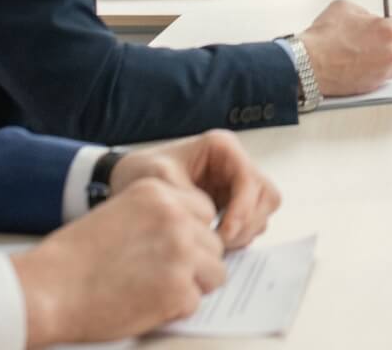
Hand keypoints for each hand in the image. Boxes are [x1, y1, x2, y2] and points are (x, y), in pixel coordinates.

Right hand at [12, 178, 224, 347]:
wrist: (49, 289)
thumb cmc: (75, 257)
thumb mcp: (120, 214)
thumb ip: (158, 219)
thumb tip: (192, 236)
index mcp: (159, 193)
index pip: (204, 212)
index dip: (191, 235)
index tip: (170, 250)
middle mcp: (176, 217)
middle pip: (213, 244)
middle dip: (195, 264)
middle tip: (161, 277)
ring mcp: (181, 253)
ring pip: (215, 273)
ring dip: (191, 287)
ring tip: (155, 291)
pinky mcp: (179, 289)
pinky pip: (195, 302)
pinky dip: (174, 310)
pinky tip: (145, 305)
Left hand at [111, 131, 280, 248]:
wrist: (126, 181)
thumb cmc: (140, 173)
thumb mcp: (158, 180)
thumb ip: (186, 198)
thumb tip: (212, 223)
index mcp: (222, 147)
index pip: (250, 179)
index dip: (242, 209)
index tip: (224, 233)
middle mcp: (235, 163)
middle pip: (266, 195)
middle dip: (248, 222)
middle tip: (222, 242)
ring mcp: (236, 184)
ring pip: (263, 210)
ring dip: (245, 231)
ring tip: (216, 244)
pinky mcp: (233, 203)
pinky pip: (251, 222)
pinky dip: (240, 236)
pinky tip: (216, 242)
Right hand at [299, 0, 391, 96]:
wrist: (309, 63)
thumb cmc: (323, 37)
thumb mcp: (344, 7)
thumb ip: (364, 12)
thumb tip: (369, 18)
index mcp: (386, 30)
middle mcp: (389, 52)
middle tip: (378, 41)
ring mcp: (382, 71)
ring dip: (387, 60)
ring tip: (368, 55)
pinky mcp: (372, 85)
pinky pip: (383, 77)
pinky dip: (377, 72)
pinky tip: (363, 66)